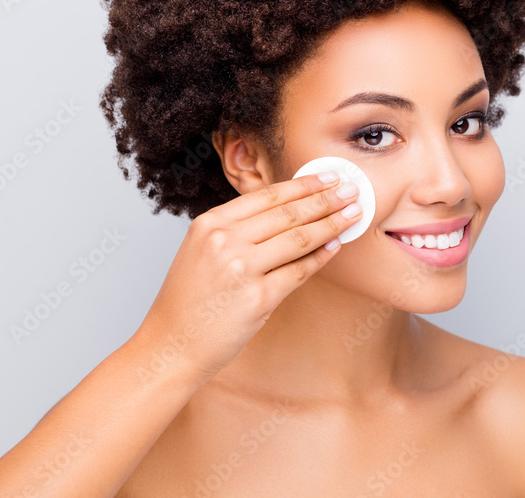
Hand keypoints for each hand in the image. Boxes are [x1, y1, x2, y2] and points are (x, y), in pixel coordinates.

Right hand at [133, 172, 360, 383]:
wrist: (171, 345)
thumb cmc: (189, 301)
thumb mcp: (201, 251)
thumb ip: (237, 229)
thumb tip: (289, 211)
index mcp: (210, 224)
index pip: (267, 196)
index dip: (303, 184)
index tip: (328, 178)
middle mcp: (224, 241)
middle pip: (288, 213)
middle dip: (326, 200)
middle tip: (352, 191)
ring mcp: (241, 269)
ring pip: (300, 238)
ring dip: (332, 224)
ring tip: (353, 215)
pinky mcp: (258, 298)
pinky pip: (300, 271)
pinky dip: (321, 257)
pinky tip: (335, 247)